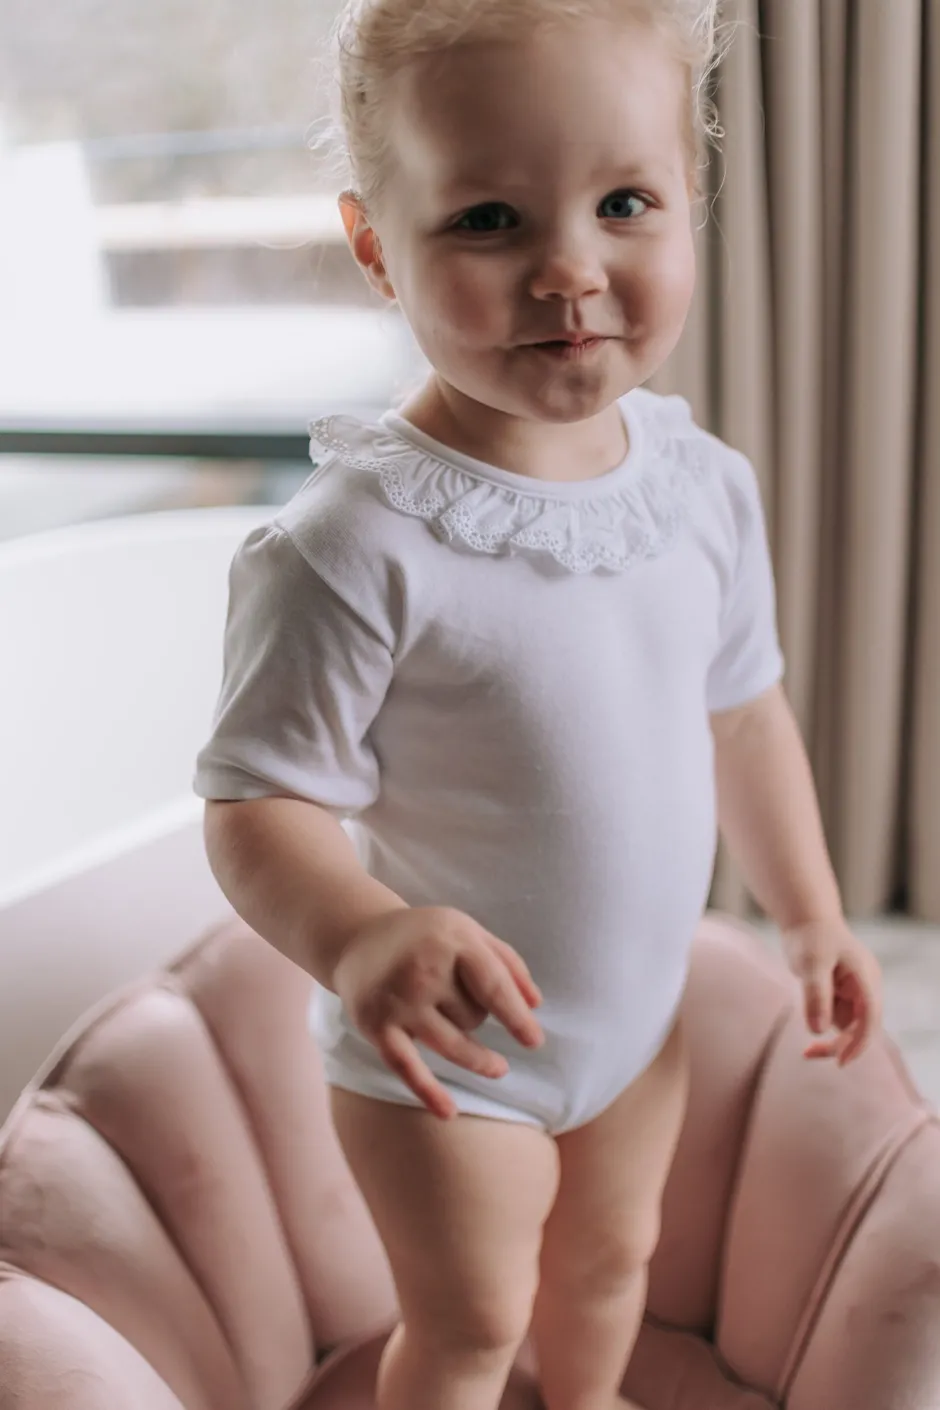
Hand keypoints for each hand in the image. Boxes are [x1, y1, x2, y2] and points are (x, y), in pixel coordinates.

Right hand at [333, 907, 544, 1119]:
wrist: (359, 937)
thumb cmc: (426, 936)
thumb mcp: (469, 931)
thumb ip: (507, 962)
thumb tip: (535, 1005)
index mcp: (453, 940)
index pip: (494, 987)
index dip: (517, 1018)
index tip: (534, 1042)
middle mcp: (425, 969)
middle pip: (473, 1016)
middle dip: (478, 1017)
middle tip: (465, 1004)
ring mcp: (399, 1000)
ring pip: (452, 1044)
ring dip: (477, 1059)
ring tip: (498, 1068)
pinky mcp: (377, 1026)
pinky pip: (408, 1067)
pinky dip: (428, 1092)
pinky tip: (448, 1112)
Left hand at [781, 917, 882, 1065]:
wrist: (805, 919)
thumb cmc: (810, 937)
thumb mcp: (811, 964)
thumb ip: (815, 995)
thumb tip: (818, 1031)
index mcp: (865, 978)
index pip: (869, 1017)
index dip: (858, 1042)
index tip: (841, 1061)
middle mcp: (866, 987)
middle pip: (862, 1027)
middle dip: (841, 1045)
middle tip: (809, 1054)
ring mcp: (856, 992)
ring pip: (850, 1027)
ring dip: (833, 1040)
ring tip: (808, 1049)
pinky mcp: (843, 995)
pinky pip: (839, 1019)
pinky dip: (825, 1027)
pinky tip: (810, 1030)